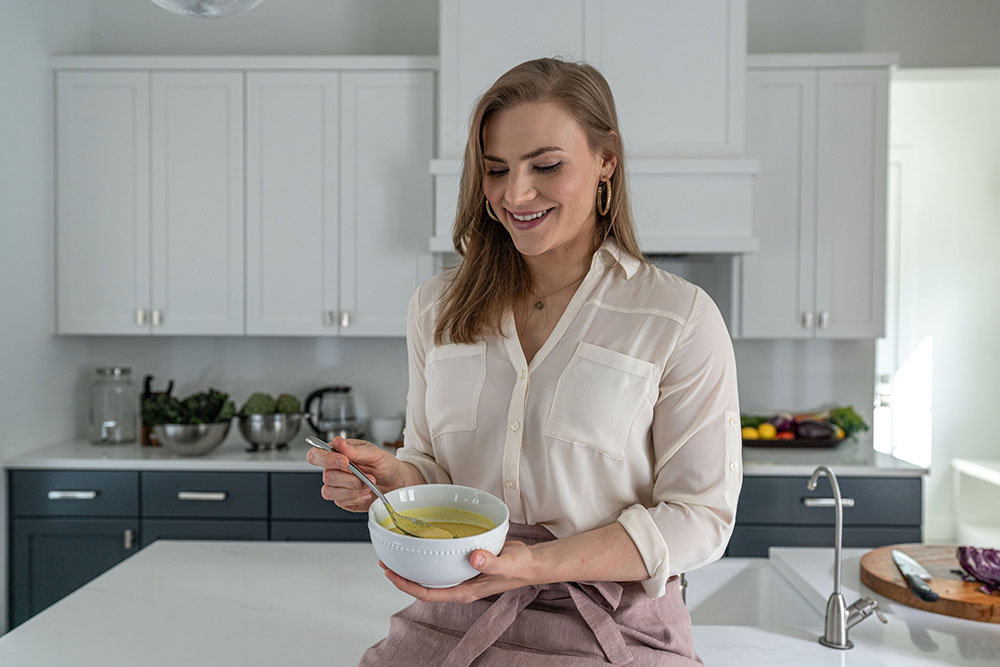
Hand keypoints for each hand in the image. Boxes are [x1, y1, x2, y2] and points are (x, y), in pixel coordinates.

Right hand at [306, 436, 407, 511]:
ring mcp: (337, 486)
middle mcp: (334, 469)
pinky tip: (366, 493)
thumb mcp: (374, 453)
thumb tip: (338, 441)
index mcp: (338, 453)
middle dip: (350, 478)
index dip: (326, 459)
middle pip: (326, 476)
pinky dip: (356, 497)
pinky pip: (340, 502)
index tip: (345, 461)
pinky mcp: (342, 500)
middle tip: (367, 476)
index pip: (316, 454)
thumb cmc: (385, 464)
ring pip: (330, 491)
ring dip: (353, 489)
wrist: (396, 482)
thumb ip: (355, 450)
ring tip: (368, 484)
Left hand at [379, 540, 539, 603]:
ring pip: (431, 575)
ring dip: (414, 566)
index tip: (390, 573)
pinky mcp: (466, 564)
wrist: (531, 562)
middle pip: (424, 585)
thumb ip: (492, 562)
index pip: (427, 593)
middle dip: (403, 576)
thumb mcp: (508, 563)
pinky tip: (424, 543)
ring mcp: (462, 576)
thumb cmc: (520, 566)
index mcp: (464, 591)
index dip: (406, 585)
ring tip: (398, 552)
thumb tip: (474, 558)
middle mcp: (460, 585)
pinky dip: (429, 555)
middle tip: (385, 561)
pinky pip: (441, 563)